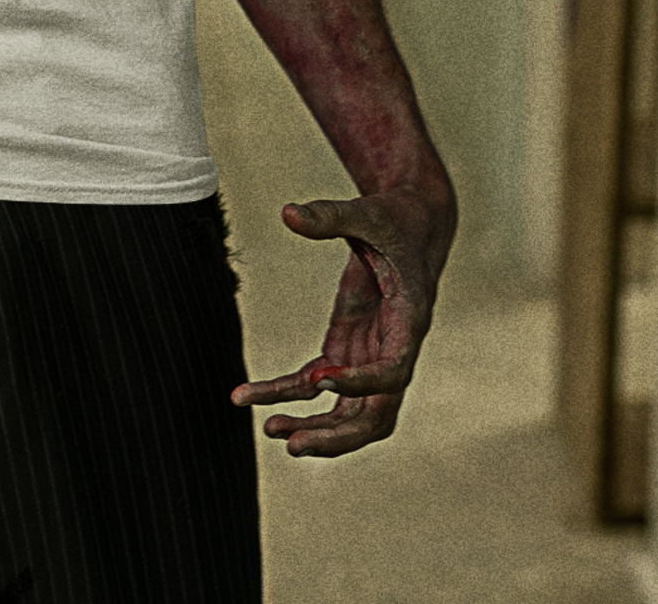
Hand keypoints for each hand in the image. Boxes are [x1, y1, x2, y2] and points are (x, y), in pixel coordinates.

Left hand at [231, 183, 454, 456]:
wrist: (410, 225)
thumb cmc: (394, 219)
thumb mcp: (368, 212)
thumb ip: (330, 215)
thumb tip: (286, 212)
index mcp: (410, 320)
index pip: (394, 372)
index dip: (362, 383)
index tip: (322, 379)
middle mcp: (393, 348)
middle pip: (375, 414)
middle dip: (337, 435)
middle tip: (292, 443)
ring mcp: (368, 354)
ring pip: (348, 413)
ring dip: (314, 429)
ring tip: (270, 429)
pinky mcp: (345, 348)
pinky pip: (315, 383)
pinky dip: (283, 393)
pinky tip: (247, 396)